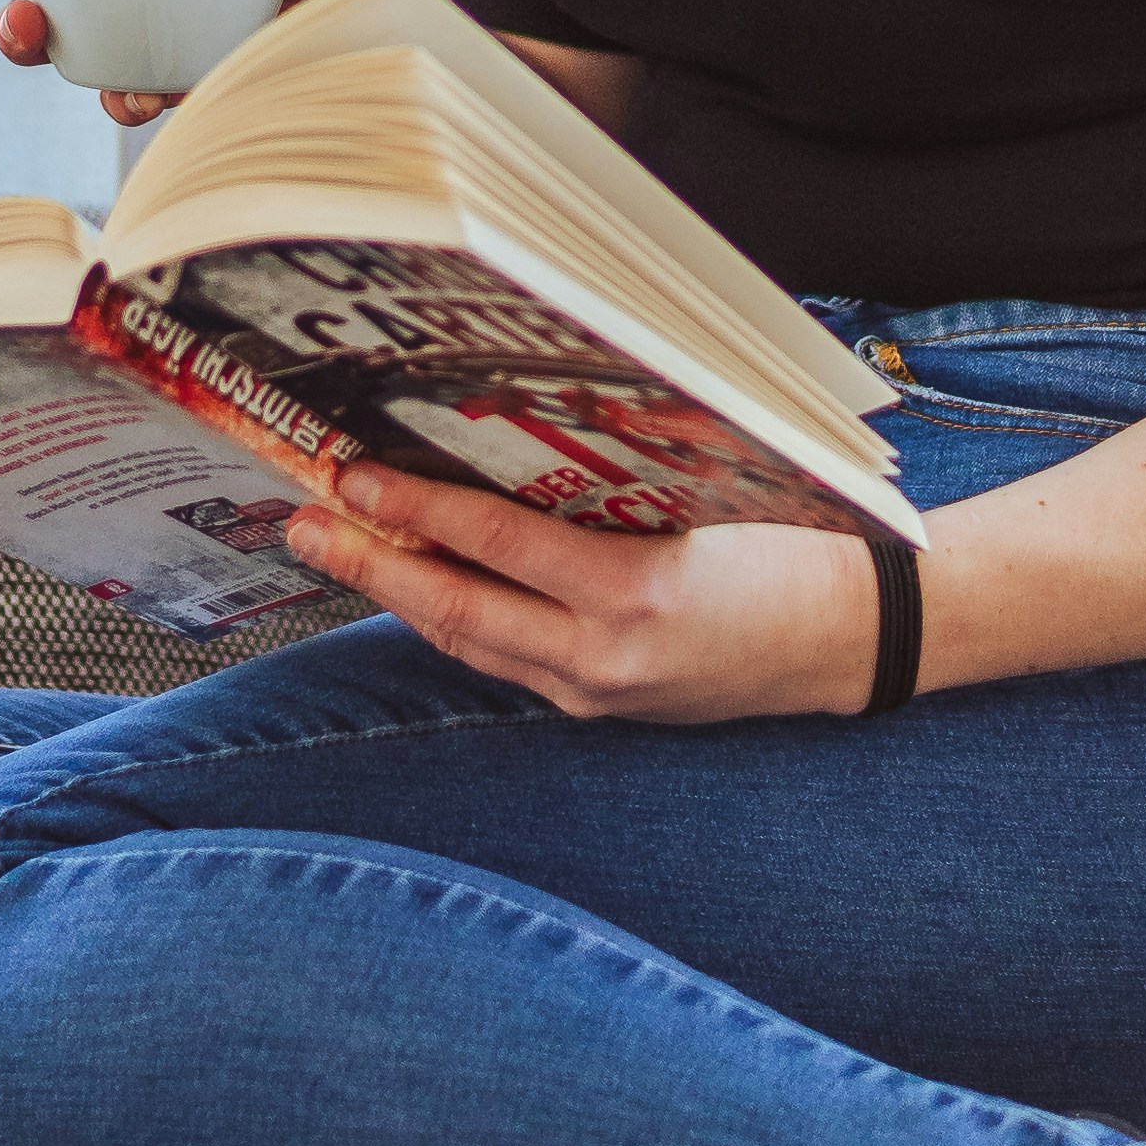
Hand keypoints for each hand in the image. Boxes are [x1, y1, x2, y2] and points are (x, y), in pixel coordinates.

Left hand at [280, 471, 886, 722]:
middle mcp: (603, 655)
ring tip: (335, 546)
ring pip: (467, 641)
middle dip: (367, 563)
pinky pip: (502, 658)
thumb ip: (600, 483)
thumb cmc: (782, 545)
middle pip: (454, 609)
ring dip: (394, 594)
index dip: (412, 508)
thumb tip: (490, 439)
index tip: (348, 474)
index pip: (493, 544)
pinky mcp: (597, 706)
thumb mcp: (696, 500)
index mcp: (634, 591)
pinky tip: (412, 584)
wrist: (845, 637)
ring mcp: (595, 691)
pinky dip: (450, 619)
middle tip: (300, 521)